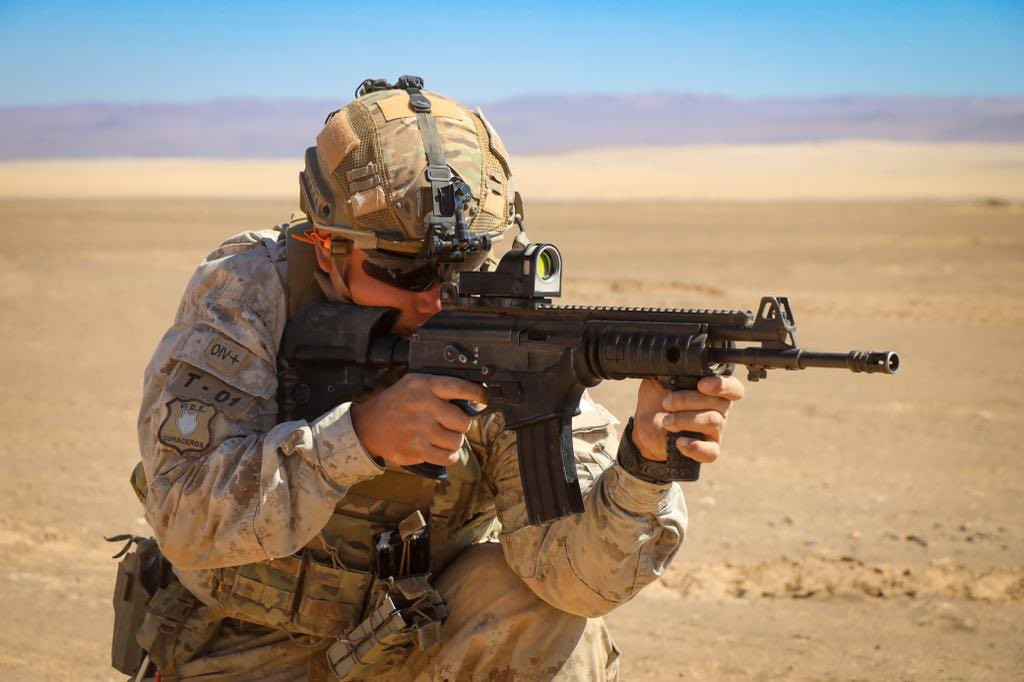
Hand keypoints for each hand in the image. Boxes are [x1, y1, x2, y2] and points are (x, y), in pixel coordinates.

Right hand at [350, 374, 486, 467]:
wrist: (367, 426)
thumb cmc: (395, 403)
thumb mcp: (413, 384)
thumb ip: (438, 388)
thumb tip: (469, 399)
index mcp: (424, 386)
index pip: (459, 387)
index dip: (477, 394)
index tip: (484, 398)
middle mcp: (423, 406)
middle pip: (463, 421)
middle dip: (462, 424)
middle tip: (454, 424)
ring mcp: (420, 430)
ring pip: (457, 441)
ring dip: (455, 441)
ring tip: (445, 437)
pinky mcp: (416, 449)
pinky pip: (447, 457)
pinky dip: (449, 456)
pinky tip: (443, 450)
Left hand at [631, 375, 744, 463]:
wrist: (645, 428)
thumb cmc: (656, 401)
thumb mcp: (657, 381)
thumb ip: (668, 371)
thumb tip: (669, 361)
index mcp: (713, 390)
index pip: (733, 387)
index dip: (722, 385)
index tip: (701, 385)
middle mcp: (720, 410)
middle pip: (719, 404)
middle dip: (688, 401)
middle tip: (666, 403)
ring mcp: (716, 431)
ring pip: (713, 422)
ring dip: (686, 420)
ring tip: (666, 421)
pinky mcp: (708, 450)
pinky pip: (711, 451)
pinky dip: (695, 447)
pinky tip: (680, 442)